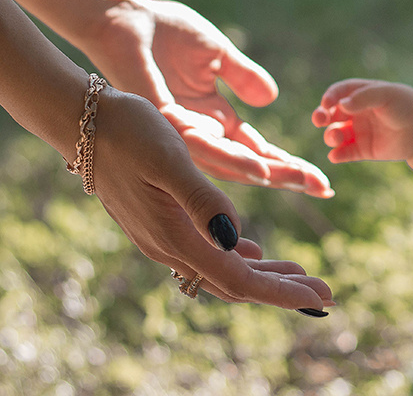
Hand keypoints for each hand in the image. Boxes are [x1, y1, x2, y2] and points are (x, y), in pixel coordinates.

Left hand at [87, 0, 332, 197]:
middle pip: (250, 165)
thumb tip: (271, 98)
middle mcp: (200, 133)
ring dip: (262, 173)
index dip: (290, 164)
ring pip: (225, 163)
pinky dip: (229, 157)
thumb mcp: (218, 53)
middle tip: (323, 188)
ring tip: (293, 180)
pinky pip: (199, 146)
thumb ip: (243, 75)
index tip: (322, 180)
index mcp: (215, 119)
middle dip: (287, 176)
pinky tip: (255, 165)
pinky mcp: (164, 120)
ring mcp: (180, 131)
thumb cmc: (164, 31)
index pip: (259, 150)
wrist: (124, 18)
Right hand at [92, 88, 333, 310]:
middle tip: (326, 292)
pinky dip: (237, 256)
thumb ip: (202, 201)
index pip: (240, 279)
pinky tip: (254, 249)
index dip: (283, 291)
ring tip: (301, 274)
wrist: (81, 121)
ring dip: (264, 274)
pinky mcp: (161, 223)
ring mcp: (163, 237)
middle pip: (236, 283)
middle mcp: (169, 246)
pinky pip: (206, 253)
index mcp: (176, 235)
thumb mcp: (171, 159)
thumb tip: (236, 240)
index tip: (322, 295)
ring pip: (221, 270)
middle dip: (283, 290)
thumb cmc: (129, 132)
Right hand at [313, 79, 412, 162]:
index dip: (330, 96)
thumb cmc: (407, 107)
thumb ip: (365, 98)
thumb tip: (341, 105)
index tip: (326, 103)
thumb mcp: (388, 96)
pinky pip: (344, 153)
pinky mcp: (362, 150)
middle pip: (331, 113)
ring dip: (330, 136)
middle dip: (321, 116)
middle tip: (319, 120)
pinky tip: (336, 156)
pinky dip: (337, 155)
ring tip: (335, 138)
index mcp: (362, 94)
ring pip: (334, 134)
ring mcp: (358, 131)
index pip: (339, 92)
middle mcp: (356, 112)